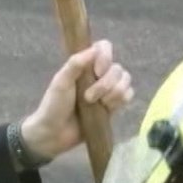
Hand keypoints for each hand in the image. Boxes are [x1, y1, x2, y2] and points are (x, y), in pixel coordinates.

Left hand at [19, 39, 134, 164]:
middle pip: (118, 68)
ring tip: (98, 105)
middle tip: (88, 98)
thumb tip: (95, 49)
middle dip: (106, 84)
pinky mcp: (113, 106)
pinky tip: (107, 108)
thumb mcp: (61, 82)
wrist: (54, 134)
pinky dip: (120, 100)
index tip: (97, 71)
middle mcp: (99, 74)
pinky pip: (128, 95)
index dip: (106, 57)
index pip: (104, 47)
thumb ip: (75, 63)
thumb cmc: (54, 106)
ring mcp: (107, 90)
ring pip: (126, 81)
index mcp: (85, 64)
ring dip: (114, 93)